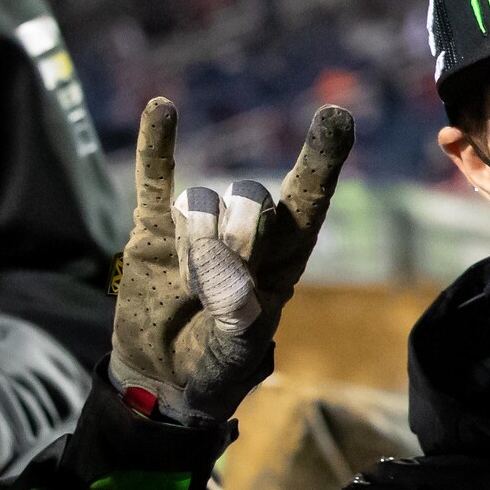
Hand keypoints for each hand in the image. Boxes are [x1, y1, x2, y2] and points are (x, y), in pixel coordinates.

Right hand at [109, 97, 354, 424]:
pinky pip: (154, 180)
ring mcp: (199, 227)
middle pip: (251, 198)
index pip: (309, 200)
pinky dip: (157, 147)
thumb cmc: (215, 368)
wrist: (162, 381)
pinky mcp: (153, 231)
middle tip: (219, 283)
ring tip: (188, 285)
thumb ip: (239, 316)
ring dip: (194, 245)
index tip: (336, 116)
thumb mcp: (237, 355)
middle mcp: (247, 233)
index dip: (322, 160)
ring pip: (201, 203)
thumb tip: (230, 273)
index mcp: (284, 259)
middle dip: (237, 236)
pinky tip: (163, 108)